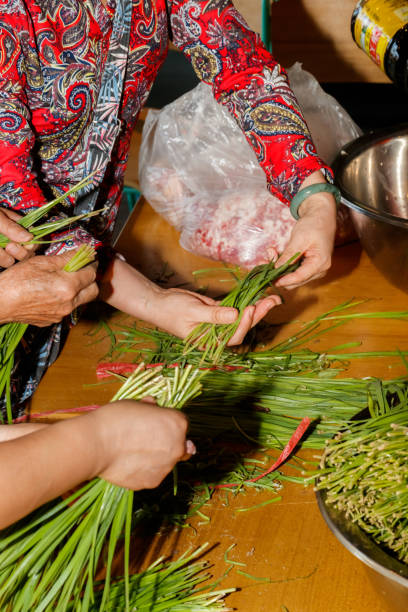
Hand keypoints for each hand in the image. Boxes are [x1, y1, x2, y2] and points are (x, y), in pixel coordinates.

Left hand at [0, 208, 34, 267]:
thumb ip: (11, 226)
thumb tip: (29, 237)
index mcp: (17, 227)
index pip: (34, 240)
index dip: (32, 244)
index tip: (24, 243)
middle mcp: (12, 240)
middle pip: (26, 254)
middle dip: (19, 252)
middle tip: (8, 247)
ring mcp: (2, 250)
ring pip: (10, 261)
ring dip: (3, 257)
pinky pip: (1, 262)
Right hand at [0, 252, 98, 325]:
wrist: (0, 303)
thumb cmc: (16, 280)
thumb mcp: (40, 262)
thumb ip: (65, 258)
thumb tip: (81, 252)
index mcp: (67, 287)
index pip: (91, 274)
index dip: (91, 263)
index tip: (88, 257)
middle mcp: (68, 303)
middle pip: (93, 291)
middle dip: (90, 279)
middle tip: (81, 270)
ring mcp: (61, 314)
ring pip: (81, 301)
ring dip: (79, 290)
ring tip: (65, 280)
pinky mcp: (53, 320)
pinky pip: (67, 308)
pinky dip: (66, 299)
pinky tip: (52, 292)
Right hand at [94, 400, 193, 488]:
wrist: (95, 444)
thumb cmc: (115, 419)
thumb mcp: (136, 403)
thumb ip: (150, 407)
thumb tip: (152, 405)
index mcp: (177, 423)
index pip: (181, 423)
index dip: (167, 422)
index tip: (155, 423)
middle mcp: (177, 447)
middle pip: (179, 444)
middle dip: (167, 442)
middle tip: (145, 439)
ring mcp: (166, 467)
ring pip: (166, 462)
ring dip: (156, 457)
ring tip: (133, 451)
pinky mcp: (152, 482)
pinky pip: (152, 474)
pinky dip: (144, 470)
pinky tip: (129, 462)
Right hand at [100, 256, 280, 345]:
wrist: (158, 302)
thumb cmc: (171, 310)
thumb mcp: (192, 312)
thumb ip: (214, 315)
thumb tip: (235, 315)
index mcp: (209, 341)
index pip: (232, 336)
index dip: (244, 324)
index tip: (250, 309)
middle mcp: (216, 334)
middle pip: (241, 326)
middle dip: (257, 314)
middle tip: (272, 300)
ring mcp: (218, 322)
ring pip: (241, 317)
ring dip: (256, 308)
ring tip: (271, 298)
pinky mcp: (218, 311)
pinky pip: (235, 308)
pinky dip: (245, 302)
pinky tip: (258, 295)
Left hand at [275, 173, 336, 289]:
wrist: (321, 217)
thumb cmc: (314, 225)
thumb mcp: (299, 239)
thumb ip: (289, 255)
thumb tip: (277, 268)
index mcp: (320, 264)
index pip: (299, 277)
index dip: (283, 280)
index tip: (270, 279)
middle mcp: (319, 270)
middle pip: (295, 280)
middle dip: (279, 273)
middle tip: (264, 261)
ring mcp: (314, 269)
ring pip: (293, 276)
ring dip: (280, 268)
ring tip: (270, 253)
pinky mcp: (308, 266)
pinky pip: (294, 270)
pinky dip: (284, 264)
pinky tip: (275, 254)